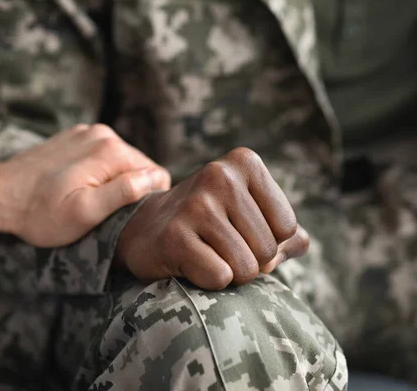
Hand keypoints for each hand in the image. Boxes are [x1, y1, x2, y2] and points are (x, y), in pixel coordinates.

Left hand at [0, 124, 170, 245]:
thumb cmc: (41, 213)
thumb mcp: (85, 212)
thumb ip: (124, 192)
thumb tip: (155, 178)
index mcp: (112, 151)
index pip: (156, 174)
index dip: (145, 199)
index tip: (122, 214)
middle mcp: (103, 134)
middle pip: (139, 166)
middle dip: (128, 189)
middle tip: (102, 210)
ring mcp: (87, 132)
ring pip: (120, 161)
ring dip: (111, 180)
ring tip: (87, 198)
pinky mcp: (74, 136)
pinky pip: (101, 155)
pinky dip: (96, 171)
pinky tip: (76, 184)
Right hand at [115, 147, 309, 290]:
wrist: (146, 230)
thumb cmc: (209, 224)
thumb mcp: (251, 216)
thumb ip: (289, 234)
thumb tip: (298, 244)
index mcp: (244, 163)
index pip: (288, 227)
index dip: (268, 243)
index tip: (238, 232)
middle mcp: (219, 176)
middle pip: (268, 250)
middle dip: (249, 262)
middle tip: (218, 247)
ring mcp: (196, 205)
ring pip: (246, 268)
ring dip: (229, 274)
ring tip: (205, 253)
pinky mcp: (175, 235)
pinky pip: (220, 278)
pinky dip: (208, 281)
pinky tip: (188, 262)